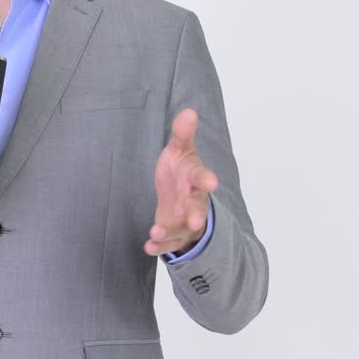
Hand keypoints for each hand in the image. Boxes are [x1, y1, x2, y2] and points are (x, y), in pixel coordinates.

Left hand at [145, 108, 217, 256]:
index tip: (211, 182)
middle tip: (194, 221)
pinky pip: (166, 242)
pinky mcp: (172, 233)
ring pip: (180, 229)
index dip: (206, 179)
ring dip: (169, 232)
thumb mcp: (180, 150)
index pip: (202, 178)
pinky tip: (147, 247)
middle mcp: (192, 201)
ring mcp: (182, 220)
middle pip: (197, 209)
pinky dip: (158, 245)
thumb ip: (182, 135)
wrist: (181, 197)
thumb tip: (189, 112)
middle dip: (195, 215)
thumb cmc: (181, 172)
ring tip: (155, 233)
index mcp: (195, 179)